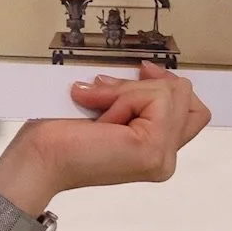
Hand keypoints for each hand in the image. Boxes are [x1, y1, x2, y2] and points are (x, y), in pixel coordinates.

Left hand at [0, 63, 210, 212]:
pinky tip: (103, 118)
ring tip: (99, 110)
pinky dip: (125, 98)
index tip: (142, 71)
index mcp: (156, 151)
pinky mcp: (152, 149)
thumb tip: (147, 71)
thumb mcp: (107, 108)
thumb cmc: (58, 139)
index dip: (169, 84)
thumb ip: (135, 97)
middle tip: (105, 94)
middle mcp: (165, 158)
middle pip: (184, 95)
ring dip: (128, 92)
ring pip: (170, 93)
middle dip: (142, 85)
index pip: (192, 109)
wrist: (39, 159)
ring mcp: (162, 156)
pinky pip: (155, 99)